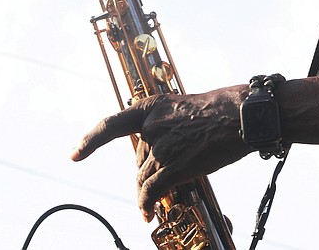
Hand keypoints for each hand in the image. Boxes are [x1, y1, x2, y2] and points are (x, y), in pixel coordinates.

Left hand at [71, 87, 251, 219]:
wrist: (244, 114)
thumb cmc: (225, 107)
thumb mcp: (188, 107)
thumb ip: (169, 124)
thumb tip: (163, 149)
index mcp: (155, 106)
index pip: (114, 124)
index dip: (91, 140)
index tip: (75, 154)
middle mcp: (152, 125)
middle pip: (138, 158)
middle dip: (146, 171)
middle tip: (157, 183)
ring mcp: (161, 146)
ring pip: (144, 177)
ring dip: (146, 192)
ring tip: (150, 205)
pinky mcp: (173, 167)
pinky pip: (151, 191)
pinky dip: (147, 204)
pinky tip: (148, 212)